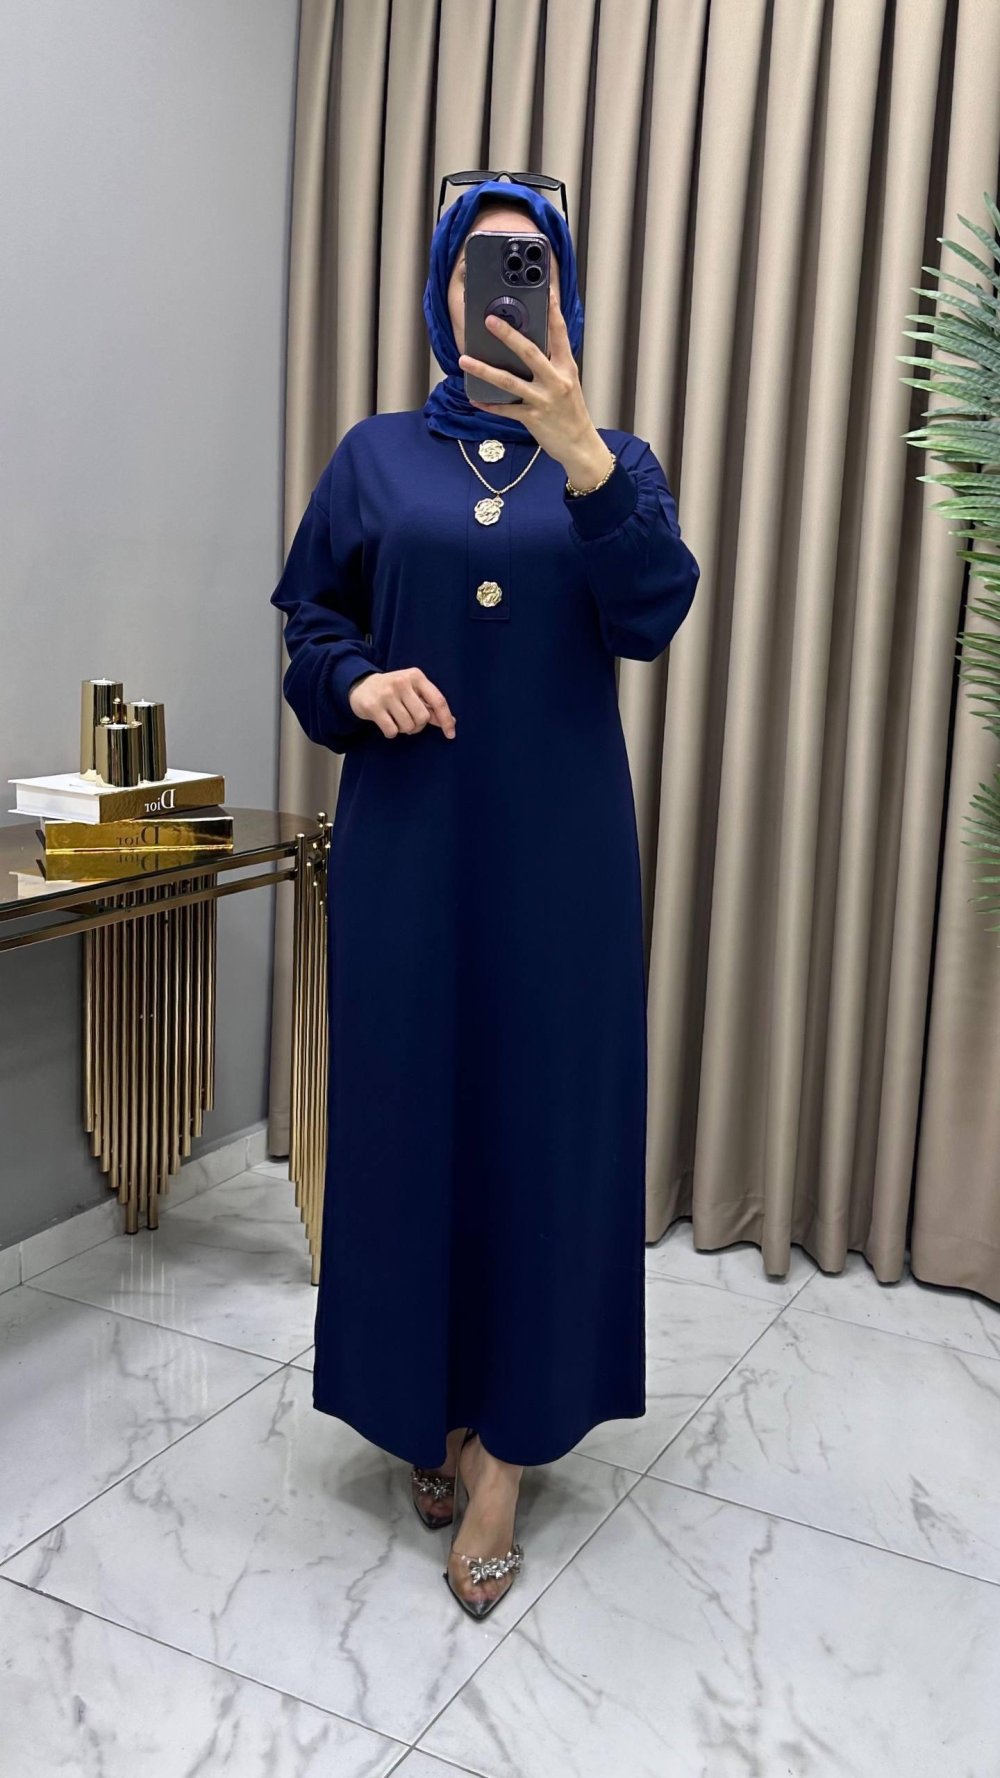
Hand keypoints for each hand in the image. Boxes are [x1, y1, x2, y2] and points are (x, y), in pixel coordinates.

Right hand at [348, 667, 456, 739]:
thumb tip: (451, 721)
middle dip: (418, 726)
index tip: (450, 734)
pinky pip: (392, 731)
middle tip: (410, 721)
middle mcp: (402, 682)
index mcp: (416, 676)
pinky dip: (391, 732)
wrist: (361, 685)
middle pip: (423, 718)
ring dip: (404, 729)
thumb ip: (430, 705)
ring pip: (408, 726)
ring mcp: (386, 694)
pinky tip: (386, 723)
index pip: (438, 700)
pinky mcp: (373, 706)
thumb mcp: (413, 691)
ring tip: (396, 720)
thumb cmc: (393, 691)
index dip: (446, 720)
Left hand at [458, 283, 614, 489]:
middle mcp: (556, 381)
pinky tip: (475, 399)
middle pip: (530, 352)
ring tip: (465, 360)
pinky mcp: (533, 419)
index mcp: (566, 368)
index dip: (552, 311)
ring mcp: (544, 400)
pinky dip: (490, 405)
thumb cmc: (571, 413)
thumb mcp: (568, 383)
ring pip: (510, 382)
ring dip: (485, 370)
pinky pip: (506, 410)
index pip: (559, 333)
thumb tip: (528, 346)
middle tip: (489, 320)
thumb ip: (551, 364)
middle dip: (508, 335)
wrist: (580, 446)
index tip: (545, 291)